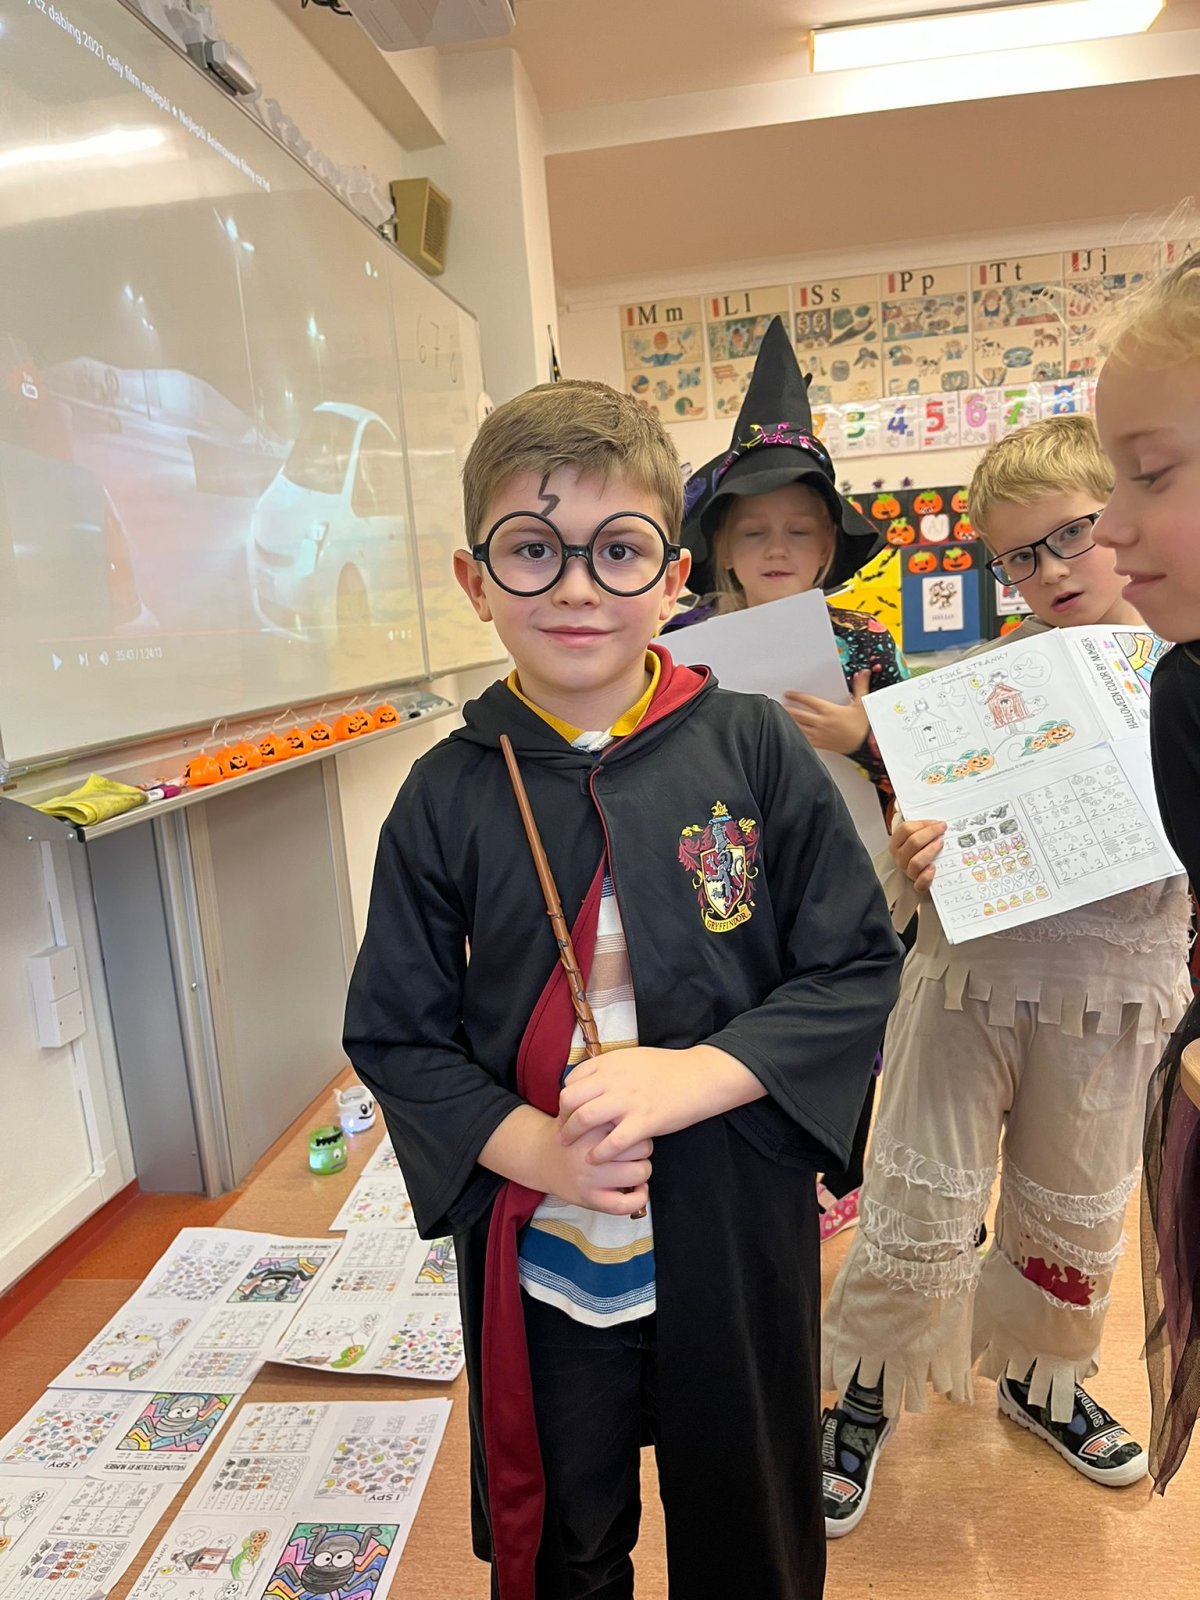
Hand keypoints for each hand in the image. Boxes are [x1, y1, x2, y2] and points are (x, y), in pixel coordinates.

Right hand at [478, 1105, 650, 1215]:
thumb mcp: (582, 1109)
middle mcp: (590, 1152)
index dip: (639, 1123)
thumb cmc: (571, 1131)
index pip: (632, 1122)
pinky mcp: (590, 1199)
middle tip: (635, 1147)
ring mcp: (590, 1178)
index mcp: (591, 1126)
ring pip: (639, 1173)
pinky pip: (624, 1205)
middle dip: (643, 1147)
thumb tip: (637, 1102)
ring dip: (643, 1170)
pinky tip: (639, 1190)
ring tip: (635, 1167)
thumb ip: (605, 1102)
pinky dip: (639, 1199)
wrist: (541, 1158)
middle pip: (642, 1147)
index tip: (634, 1125)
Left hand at [558, 1045, 764, 1161]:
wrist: (700, 1076)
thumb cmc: (668, 1068)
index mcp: (610, 1063)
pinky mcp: (644, 1121)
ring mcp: (628, 1101)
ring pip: (585, 1119)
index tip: (567, 1112)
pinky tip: (595, 1159)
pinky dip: (599, 1153)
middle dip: (562, 1118)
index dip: (565, 1099)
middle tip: (562, 1132)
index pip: (571, 1081)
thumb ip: (610, 1068)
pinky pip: (612, 1142)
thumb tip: (591, 1080)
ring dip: (572, 1135)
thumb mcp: (632, 1058)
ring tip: (570, 1147)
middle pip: (570, 1099)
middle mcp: (614, 1080)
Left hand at [784, 669, 871, 754]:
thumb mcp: (861, 704)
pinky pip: (804, 738)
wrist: (863, 746)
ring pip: (799, 726)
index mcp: (829, 711)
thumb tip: (863, 673)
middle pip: (800, 714)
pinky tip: (790, 731)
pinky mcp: (819, 744)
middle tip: (781, 704)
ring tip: (781, 716)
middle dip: (789, 708)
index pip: (808, 701)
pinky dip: (796, 734)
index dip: (796, 696)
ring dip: (790, 721)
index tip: (788, 694)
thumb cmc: (861, 727)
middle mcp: (822, 722)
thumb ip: (860, 686)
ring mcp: (819, 734)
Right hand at [890, 817, 945, 891]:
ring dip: (930, 850)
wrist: (920, 872)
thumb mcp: (914, 837)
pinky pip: (919, 883)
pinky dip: (926, 876)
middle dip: (930, 834)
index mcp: (896, 843)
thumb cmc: (918, 850)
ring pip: (916, 861)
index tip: (937, 823)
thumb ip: (920, 828)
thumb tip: (936, 822)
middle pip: (913, 843)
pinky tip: (933, 868)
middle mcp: (900, 857)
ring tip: (940, 843)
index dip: (923, 824)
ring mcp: (907, 871)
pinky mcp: (917, 885)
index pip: (906, 829)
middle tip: (942, 830)